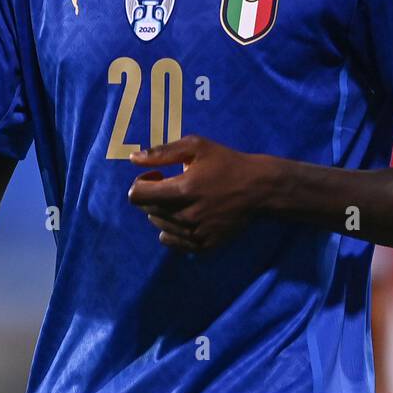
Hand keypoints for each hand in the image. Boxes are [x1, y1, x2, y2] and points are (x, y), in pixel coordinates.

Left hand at [127, 136, 271, 251]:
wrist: (259, 189)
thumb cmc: (227, 163)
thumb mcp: (197, 147)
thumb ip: (162, 152)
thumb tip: (133, 159)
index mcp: (183, 189)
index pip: (137, 196)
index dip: (141, 183)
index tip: (157, 176)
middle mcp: (186, 216)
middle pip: (148, 210)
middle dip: (155, 196)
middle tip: (175, 185)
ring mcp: (195, 234)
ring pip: (159, 226)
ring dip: (164, 211)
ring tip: (186, 199)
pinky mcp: (204, 246)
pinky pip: (172, 241)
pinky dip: (174, 229)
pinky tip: (190, 215)